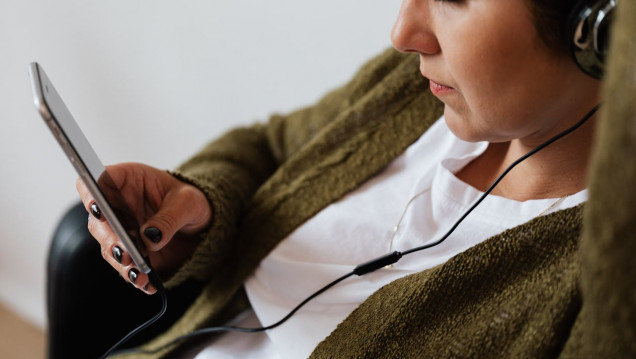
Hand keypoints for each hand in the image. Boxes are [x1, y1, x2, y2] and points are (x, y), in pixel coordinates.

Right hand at [76, 162, 211, 293]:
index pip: (97, 181)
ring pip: (109, 248)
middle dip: (109, 238)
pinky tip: (149, 284)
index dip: (91, 193)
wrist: (200, 223)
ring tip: (139, 274)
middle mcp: (116, 207)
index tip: (97, 208)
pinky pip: (125, 268)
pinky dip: (136, 277)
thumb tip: (150, 238)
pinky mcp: (130, 254)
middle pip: (98, 221)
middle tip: (125, 252)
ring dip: (122, 263)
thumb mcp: (188, 203)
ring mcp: (120, 232)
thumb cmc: (190, 201)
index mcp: (126, 181)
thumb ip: (169, 217)